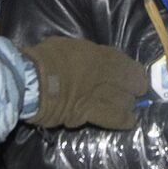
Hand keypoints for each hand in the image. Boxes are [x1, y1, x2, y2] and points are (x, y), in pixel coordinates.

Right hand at [24, 36, 147, 129]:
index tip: (138, 75)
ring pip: (123, 102)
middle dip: (135, 88)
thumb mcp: (67, 46)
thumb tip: (90, 60)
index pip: (124, 63)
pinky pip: (111, 119)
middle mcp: (102, 76)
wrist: (29, 81)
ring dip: (127, 105)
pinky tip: (128, 122)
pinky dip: (121, 121)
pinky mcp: (87, 114)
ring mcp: (96, 96)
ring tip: (129, 107)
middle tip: (136, 92)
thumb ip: (84, 54)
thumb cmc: (44, 59)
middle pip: (128, 83)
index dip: (134, 71)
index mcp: (96, 55)